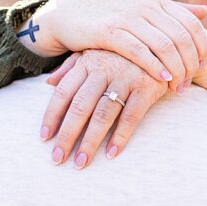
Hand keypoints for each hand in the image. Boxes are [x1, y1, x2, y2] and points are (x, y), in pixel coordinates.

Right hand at [22, 0, 206, 92]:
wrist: (67, 14)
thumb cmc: (109, 14)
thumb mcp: (143, 7)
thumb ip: (174, 10)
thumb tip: (205, 12)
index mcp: (157, 0)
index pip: (191, 25)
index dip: (201, 48)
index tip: (202, 68)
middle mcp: (146, 5)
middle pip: (182, 38)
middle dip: (190, 65)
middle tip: (189, 84)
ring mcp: (128, 16)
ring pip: (165, 46)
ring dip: (175, 71)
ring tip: (177, 88)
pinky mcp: (109, 31)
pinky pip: (140, 51)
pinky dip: (155, 67)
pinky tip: (162, 80)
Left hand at [41, 50, 167, 169]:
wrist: (162, 42)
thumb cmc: (123, 52)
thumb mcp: (95, 51)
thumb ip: (71, 66)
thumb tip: (49, 83)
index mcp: (88, 62)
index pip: (64, 92)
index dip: (52, 116)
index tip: (44, 138)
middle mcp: (104, 70)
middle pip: (80, 107)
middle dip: (67, 135)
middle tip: (58, 159)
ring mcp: (126, 78)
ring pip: (103, 115)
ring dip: (90, 141)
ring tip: (81, 162)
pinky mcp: (146, 88)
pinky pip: (131, 116)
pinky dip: (121, 136)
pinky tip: (111, 153)